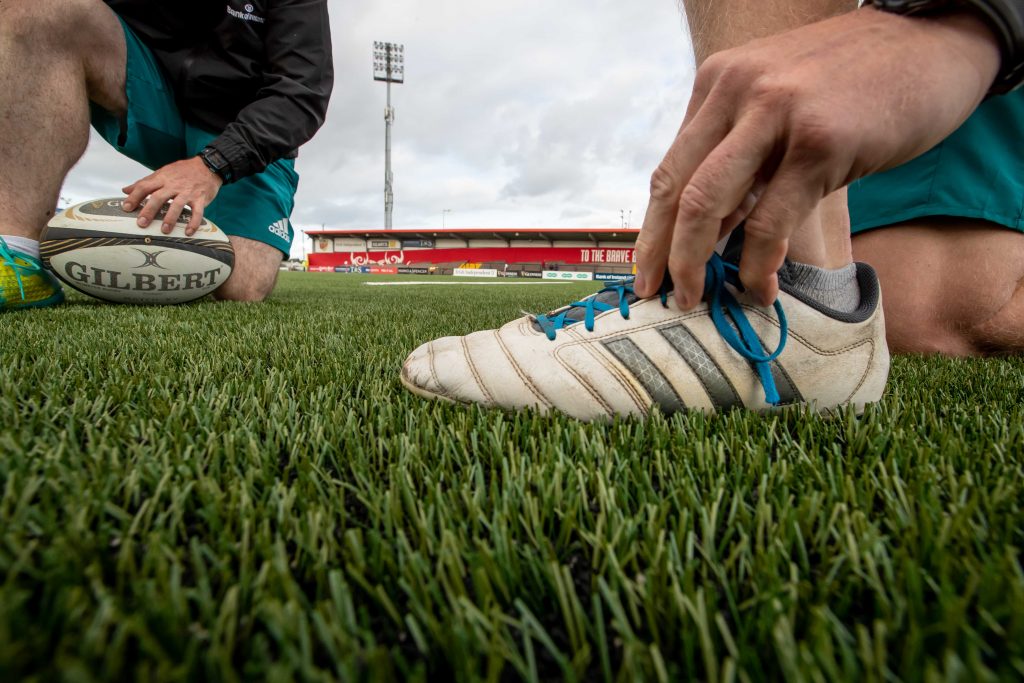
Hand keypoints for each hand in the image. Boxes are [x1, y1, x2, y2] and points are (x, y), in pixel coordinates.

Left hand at [122, 157, 222, 235]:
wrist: (208, 166)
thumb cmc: (184, 171)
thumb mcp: (163, 172)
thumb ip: (145, 182)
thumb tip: (125, 190)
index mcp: (162, 178)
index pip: (145, 186)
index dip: (134, 197)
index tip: (126, 208)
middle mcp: (174, 185)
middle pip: (159, 197)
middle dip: (149, 210)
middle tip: (142, 223)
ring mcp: (187, 192)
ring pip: (177, 205)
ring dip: (170, 218)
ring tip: (164, 230)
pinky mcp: (200, 199)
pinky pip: (197, 212)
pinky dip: (193, 223)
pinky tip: (188, 232)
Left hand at [634, 8, 1000, 307]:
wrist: (933, 43)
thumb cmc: (856, 83)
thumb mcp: (781, 101)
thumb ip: (743, 150)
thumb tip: (711, 226)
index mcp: (720, 81)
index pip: (671, 166)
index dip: (653, 226)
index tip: (645, 267)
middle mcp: (738, 90)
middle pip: (676, 187)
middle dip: (660, 251)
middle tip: (654, 293)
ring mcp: (777, 114)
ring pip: (706, 204)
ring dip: (693, 263)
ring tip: (696, 300)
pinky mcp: (820, 143)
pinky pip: (770, 221)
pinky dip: (757, 264)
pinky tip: (759, 288)